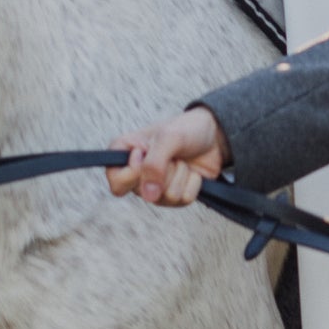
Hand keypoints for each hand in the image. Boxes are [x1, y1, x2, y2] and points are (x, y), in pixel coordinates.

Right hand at [106, 107, 231, 206]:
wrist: (213, 135)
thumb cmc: (185, 129)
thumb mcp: (168, 137)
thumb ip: (154, 164)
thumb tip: (149, 196)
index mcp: (126, 153)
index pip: (115, 180)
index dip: (131, 172)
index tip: (143, 153)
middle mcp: (138, 174)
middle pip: (143, 192)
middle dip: (164, 171)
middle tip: (170, 154)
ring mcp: (156, 187)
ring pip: (166, 197)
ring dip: (180, 175)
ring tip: (181, 159)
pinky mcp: (175, 195)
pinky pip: (183, 199)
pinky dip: (192, 182)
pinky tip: (192, 170)